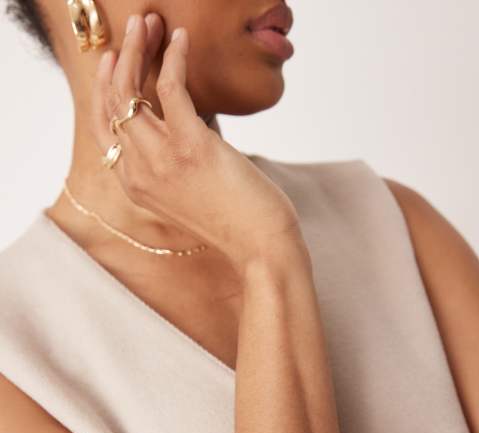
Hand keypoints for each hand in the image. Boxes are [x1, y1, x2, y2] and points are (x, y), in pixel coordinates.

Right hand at [91, 13, 302, 272]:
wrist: (260, 247)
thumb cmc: (233, 219)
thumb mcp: (191, 188)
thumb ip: (177, 153)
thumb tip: (185, 111)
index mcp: (134, 185)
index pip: (102, 128)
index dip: (103, 89)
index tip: (112, 59)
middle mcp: (138, 173)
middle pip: (111, 104)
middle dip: (119, 59)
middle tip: (134, 28)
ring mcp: (161, 162)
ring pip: (130, 92)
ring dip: (137, 49)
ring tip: (148, 23)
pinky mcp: (191, 148)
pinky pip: (172, 90)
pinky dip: (174, 58)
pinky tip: (180, 40)